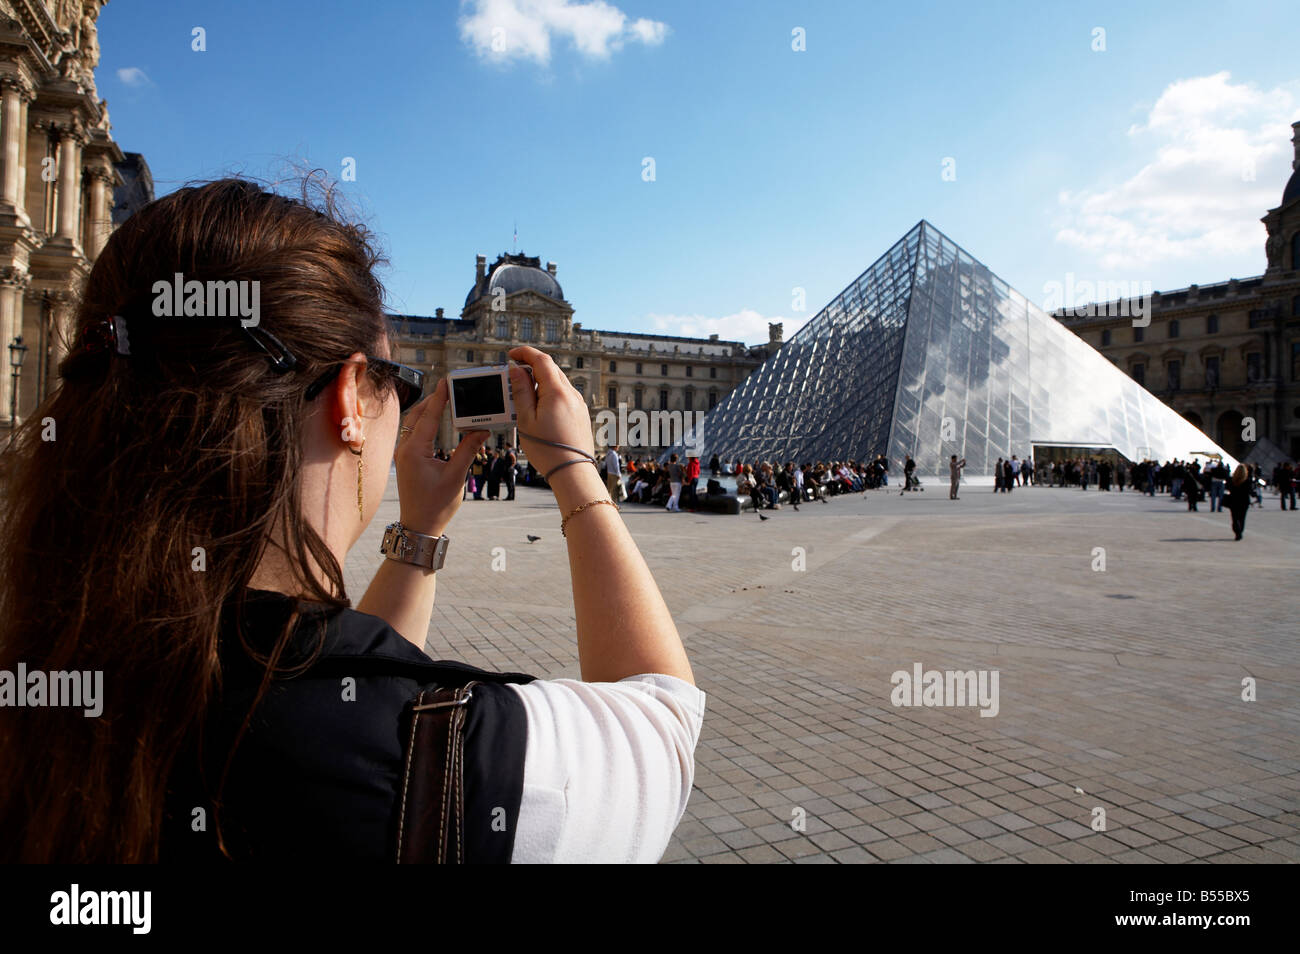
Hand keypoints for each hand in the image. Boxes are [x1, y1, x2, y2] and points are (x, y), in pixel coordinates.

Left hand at [394, 377, 488, 535]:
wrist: (419, 526)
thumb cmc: (435, 505)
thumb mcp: (455, 476)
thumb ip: (468, 450)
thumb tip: (481, 430)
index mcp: (414, 451)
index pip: (429, 417)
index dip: (440, 399)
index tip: (447, 383)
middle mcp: (404, 449)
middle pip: (417, 415)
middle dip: (433, 400)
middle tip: (449, 387)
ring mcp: (403, 454)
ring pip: (414, 424)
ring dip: (428, 410)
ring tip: (444, 399)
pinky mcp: (407, 459)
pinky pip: (414, 433)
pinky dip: (425, 422)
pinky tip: (436, 419)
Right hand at [507, 346, 594, 475]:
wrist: (572, 472)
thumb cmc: (547, 450)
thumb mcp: (526, 420)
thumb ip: (521, 392)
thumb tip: (517, 370)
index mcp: (557, 392)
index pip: (542, 360)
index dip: (525, 353)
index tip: (512, 354)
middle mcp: (572, 394)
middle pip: (551, 369)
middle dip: (532, 366)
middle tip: (514, 374)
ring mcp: (579, 404)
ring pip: (558, 382)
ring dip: (541, 381)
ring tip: (525, 395)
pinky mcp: (581, 414)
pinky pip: (565, 395)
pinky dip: (550, 393)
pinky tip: (540, 407)